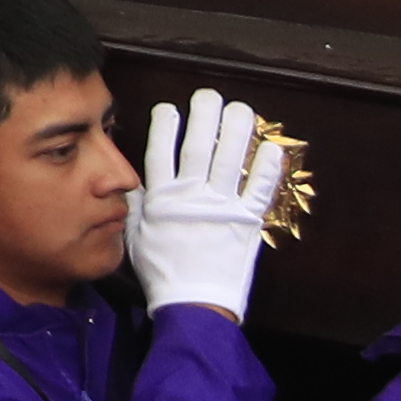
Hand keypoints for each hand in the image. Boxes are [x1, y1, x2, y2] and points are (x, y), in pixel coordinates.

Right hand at [127, 89, 287, 323]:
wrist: (193, 304)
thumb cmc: (162, 272)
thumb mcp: (136, 236)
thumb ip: (135, 207)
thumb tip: (129, 185)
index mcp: (162, 200)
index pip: (161, 153)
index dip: (165, 126)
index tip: (170, 108)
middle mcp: (192, 197)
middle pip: (198, 148)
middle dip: (204, 117)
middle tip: (209, 96)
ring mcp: (221, 208)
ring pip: (230, 160)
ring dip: (236, 131)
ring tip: (240, 109)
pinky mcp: (246, 222)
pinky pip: (259, 189)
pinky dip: (268, 168)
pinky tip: (272, 147)